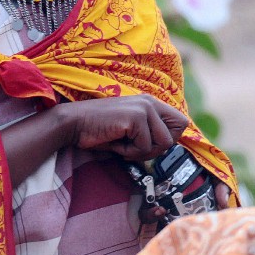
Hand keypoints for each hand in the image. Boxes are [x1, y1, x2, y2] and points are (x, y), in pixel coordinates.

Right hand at [62, 95, 190, 160]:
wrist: (74, 124)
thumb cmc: (99, 130)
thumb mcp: (130, 129)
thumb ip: (149, 132)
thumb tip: (168, 146)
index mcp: (150, 102)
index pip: (181, 122)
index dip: (168, 139)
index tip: (148, 144)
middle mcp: (150, 102)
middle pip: (175, 136)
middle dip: (156, 149)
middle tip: (134, 148)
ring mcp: (144, 108)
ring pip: (162, 144)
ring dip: (140, 152)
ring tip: (121, 143)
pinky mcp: (135, 118)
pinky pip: (144, 147)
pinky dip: (128, 152)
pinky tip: (114, 142)